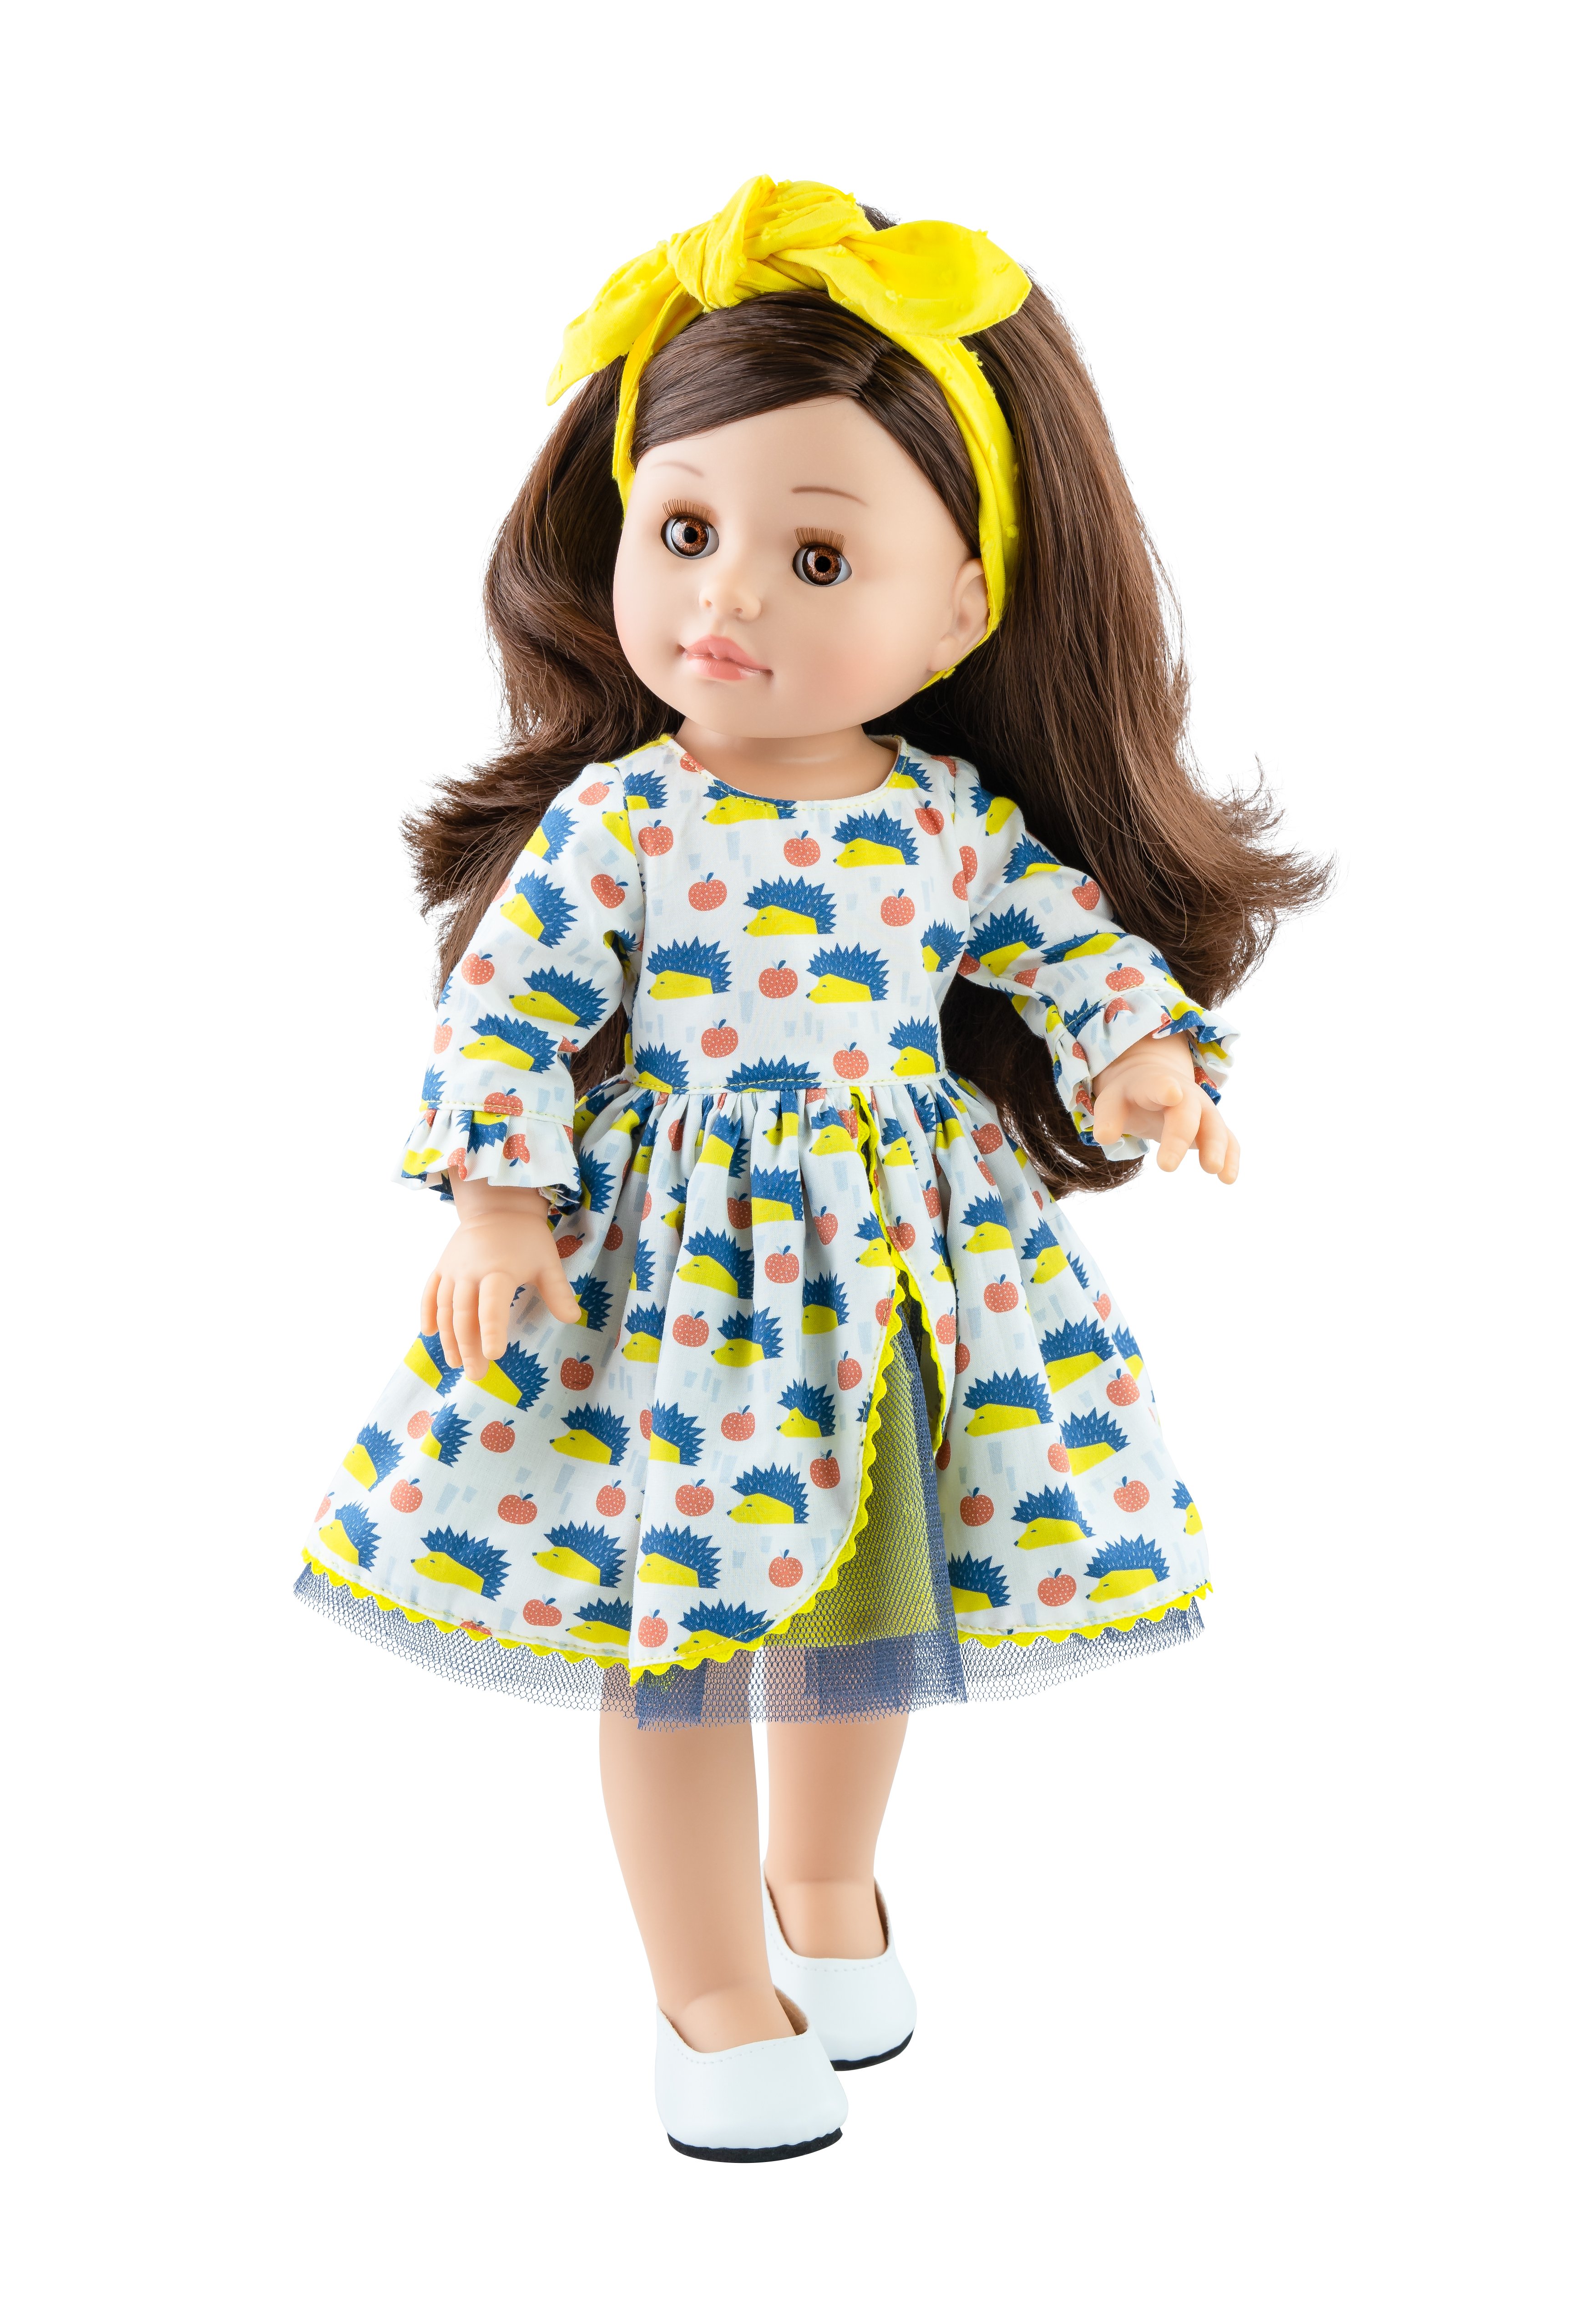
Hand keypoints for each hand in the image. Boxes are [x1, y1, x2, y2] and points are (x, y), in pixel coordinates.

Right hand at [422, 1179, 581, 1377]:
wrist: (498, 1207)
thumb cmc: (527, 1238)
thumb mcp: (548, 1262)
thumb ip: (558, 1291)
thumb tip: (573, 1319)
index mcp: (498, 1270)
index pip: (492, 1304)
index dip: (492, 1329)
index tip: (494, 1355)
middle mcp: (470, 1271)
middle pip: (464, 1315)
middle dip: (469, 1346)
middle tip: (477, 1374)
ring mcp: (453, 1269)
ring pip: (445, 1309)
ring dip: (449, 1338)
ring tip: (456, 1363)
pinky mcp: (442, 1267)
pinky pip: (430, 1293)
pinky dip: (428, 1313)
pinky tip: (429, 1333)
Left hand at [1089, 1031, 1239, 1181]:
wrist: (1156, 1083)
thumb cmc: (1131, 1097)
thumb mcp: (1113, 1102)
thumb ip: (1108, 1117)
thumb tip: (1104, 1137)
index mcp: (1156, 1084)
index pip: (1160, 1085)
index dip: (1165, 1089)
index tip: (1171, 1093)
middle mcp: (1186, 1096)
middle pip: (1188, 1113)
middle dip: (1180, 1136)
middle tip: (1167, 1166)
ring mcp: (1203, 1111)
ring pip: (1214, 1127)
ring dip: (1216, 1148)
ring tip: (1213, 1170)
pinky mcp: (1213, 1128)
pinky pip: (1228, 1141)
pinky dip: (1231, 1158)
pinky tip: (1228, 1179)